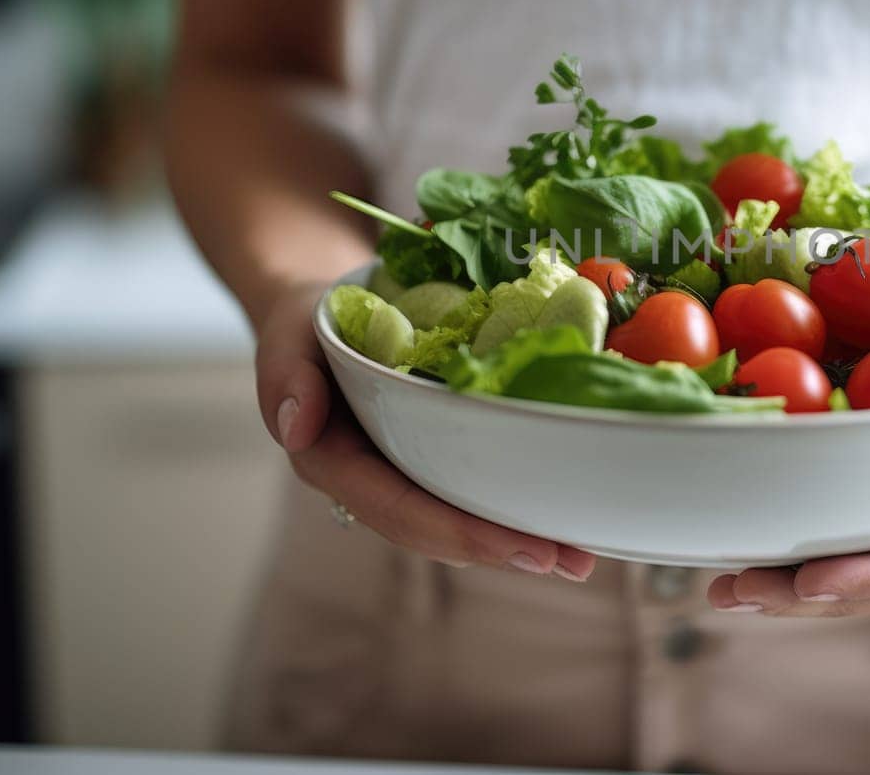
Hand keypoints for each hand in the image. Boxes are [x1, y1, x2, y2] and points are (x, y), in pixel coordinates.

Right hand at [254, 281, 597, 580]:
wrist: (322, 309)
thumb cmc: (306, 324)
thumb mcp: (287, 335)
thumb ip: (285, 378)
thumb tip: (296, 426)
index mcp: (336, 464)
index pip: (399, 510)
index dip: (459, 534)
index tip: (519, 547)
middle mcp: (374, 480)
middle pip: (441, 529)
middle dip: (504, 548)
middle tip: (574, 560)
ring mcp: (406, 470)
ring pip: (461, 516)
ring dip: (520, 536)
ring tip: (584, 551)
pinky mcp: (433, 452)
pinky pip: (474, 483)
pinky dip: (516, 499)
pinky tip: (566, 509)